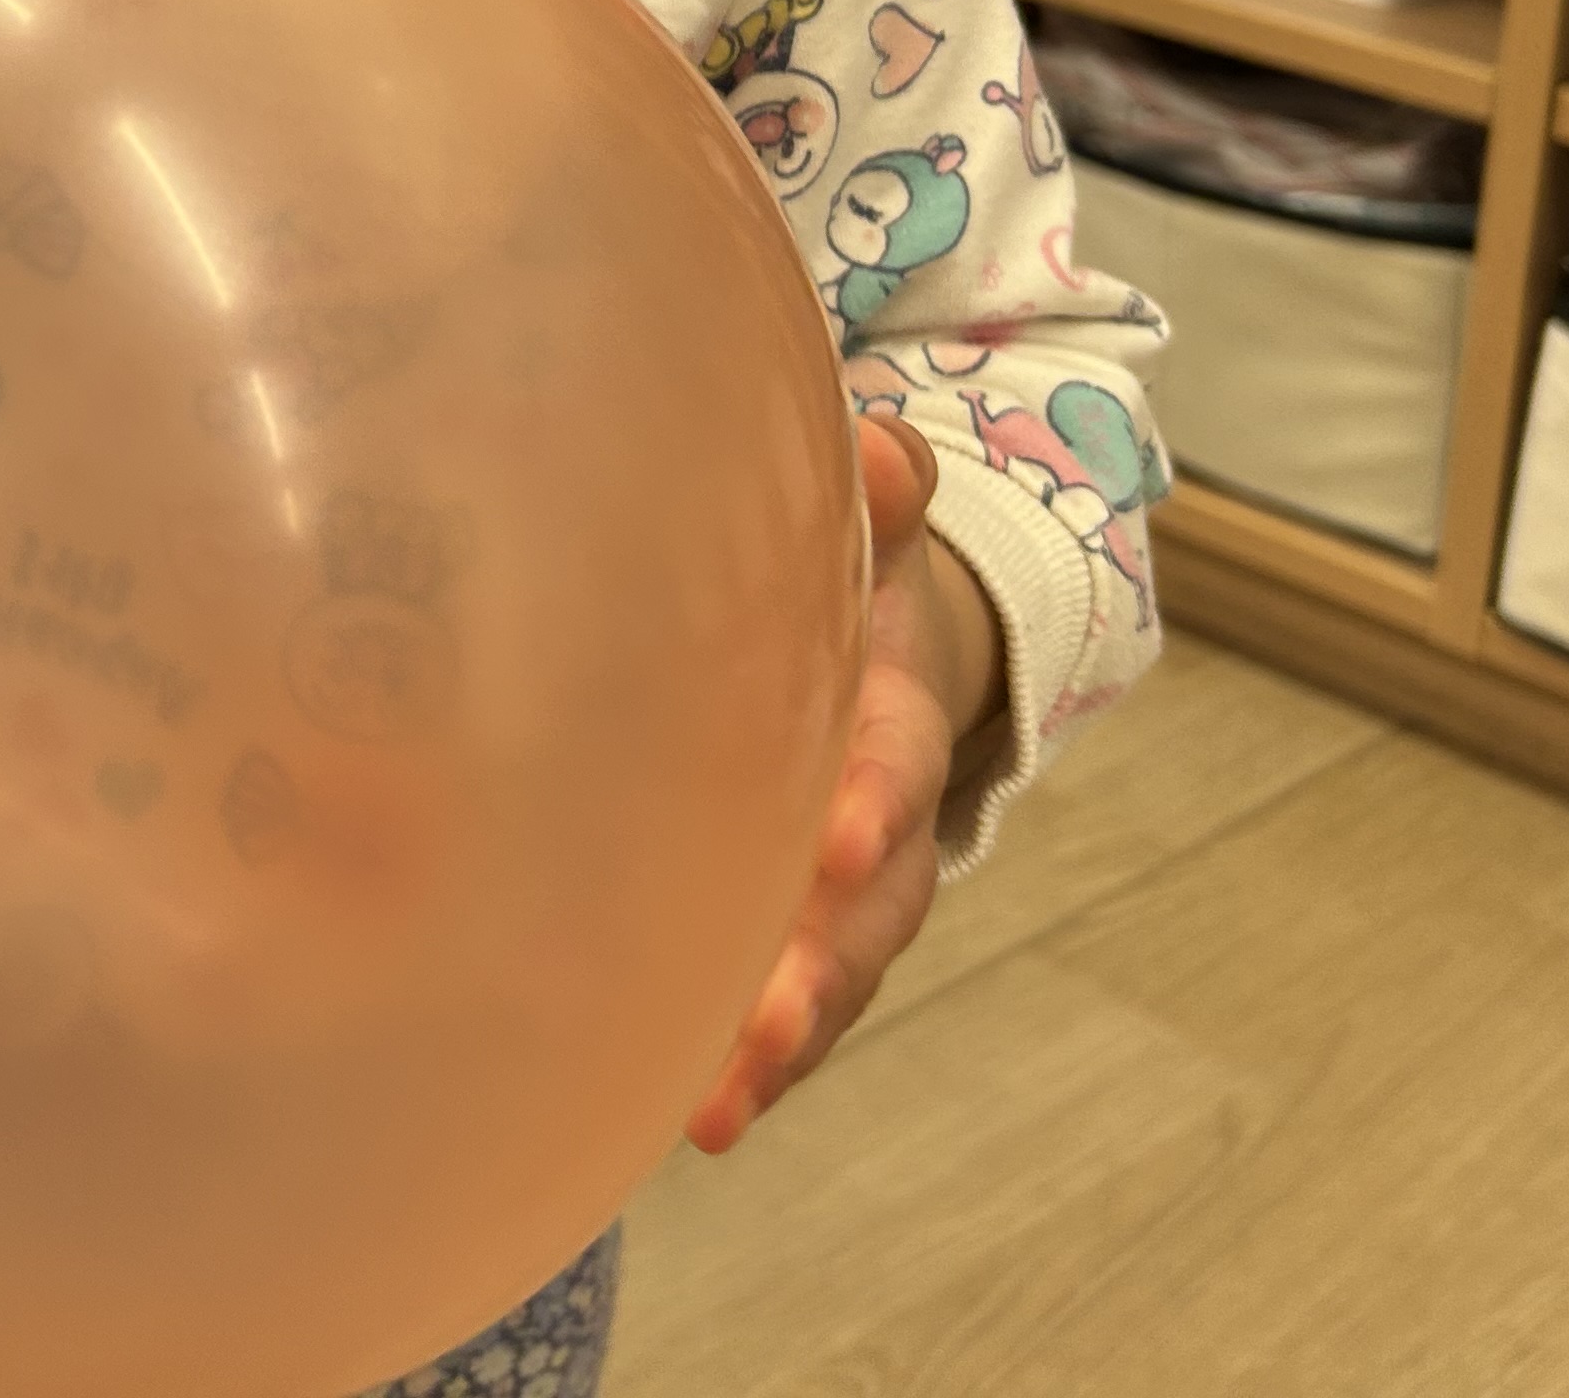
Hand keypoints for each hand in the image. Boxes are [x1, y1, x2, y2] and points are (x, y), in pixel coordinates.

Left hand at [684, 416, 1003, 1153]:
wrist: (877, 653)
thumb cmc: (848, 585)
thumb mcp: (874, 528)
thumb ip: (885, 492)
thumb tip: (883, 452)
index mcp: (889, 714)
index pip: (892, 758)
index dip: (876, 798)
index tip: (844, 841)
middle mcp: (871, 825)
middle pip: (865, 913)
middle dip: (824, 970)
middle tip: (773, 1023)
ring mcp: (827, 898)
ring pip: (818, 984)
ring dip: (773, 1045)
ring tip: (716, 1102)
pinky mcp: (772, 937)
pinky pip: (760, 1011)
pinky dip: (732, 1066)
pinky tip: (676, 1116)